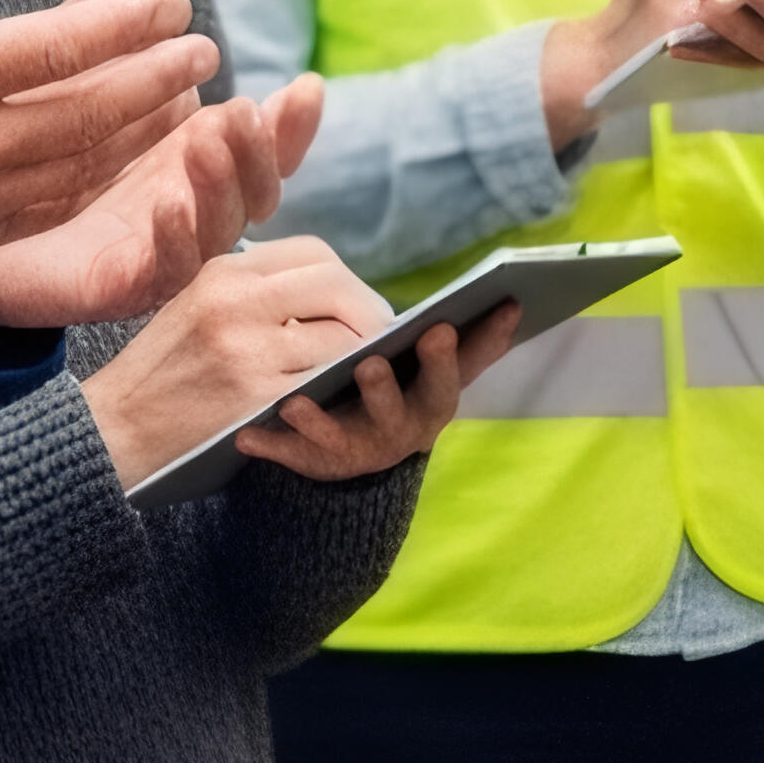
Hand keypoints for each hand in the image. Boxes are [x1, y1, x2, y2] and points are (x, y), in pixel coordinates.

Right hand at [0, 0, 218, 286]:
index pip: (54, 48)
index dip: (122, 24)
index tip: (171, 3)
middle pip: (91, 110)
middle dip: (156, 75)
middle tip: (204, 45)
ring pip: (85, 164)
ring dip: (145, 129)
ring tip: (187, 96)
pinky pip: (57, 209)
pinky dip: (105, 180)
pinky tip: (130, 157)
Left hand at [0, 72, 327, 329]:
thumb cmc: (19, 139)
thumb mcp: (69, 67)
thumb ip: (114, 16)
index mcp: (188, 155)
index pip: (263, 145)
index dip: (291, 123)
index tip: (306, 84)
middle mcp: (186, 204)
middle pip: (256, 190)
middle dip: (260, 152)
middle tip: (242, 111)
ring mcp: (156, 250)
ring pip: (217, 233)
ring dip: (222, 190)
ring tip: (207, 145)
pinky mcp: (112, 287)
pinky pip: (159, 274)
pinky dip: (174, 242)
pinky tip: (166, 204)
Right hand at [78, 235, 393, 483]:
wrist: (113, 430)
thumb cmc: (162, 372)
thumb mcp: (196, 306)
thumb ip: (256, 292)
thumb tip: (335, 294)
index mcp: (224, 272)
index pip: (314, 254)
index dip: (348, 281)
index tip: (359, 306)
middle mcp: (236, 301)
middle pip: (337, 285)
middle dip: (369, 312)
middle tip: (381, 338)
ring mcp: (247, 348)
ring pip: (342, 335)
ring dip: (365, 354)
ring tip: (367, 369)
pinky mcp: (256, 396)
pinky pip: (327, 383)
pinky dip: (345, 387)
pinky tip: (346, 397)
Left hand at [238, 302, 504, 485]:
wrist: (363, 450)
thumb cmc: (403, 389)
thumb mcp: (437, 370)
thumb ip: (473, 342)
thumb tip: (515, 300)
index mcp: (431, 400)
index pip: (448, 378)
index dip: (447, 358)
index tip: (439, 328)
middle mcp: (399, 430)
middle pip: (396, 413)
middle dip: (384, 390)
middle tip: (369, 364)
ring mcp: (355, 449)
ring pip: (339, 440)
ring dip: (319, 423)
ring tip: (294, 402)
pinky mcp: (316, 463)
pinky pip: (290, 459)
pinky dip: (271, 448)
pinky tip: (248, 434)